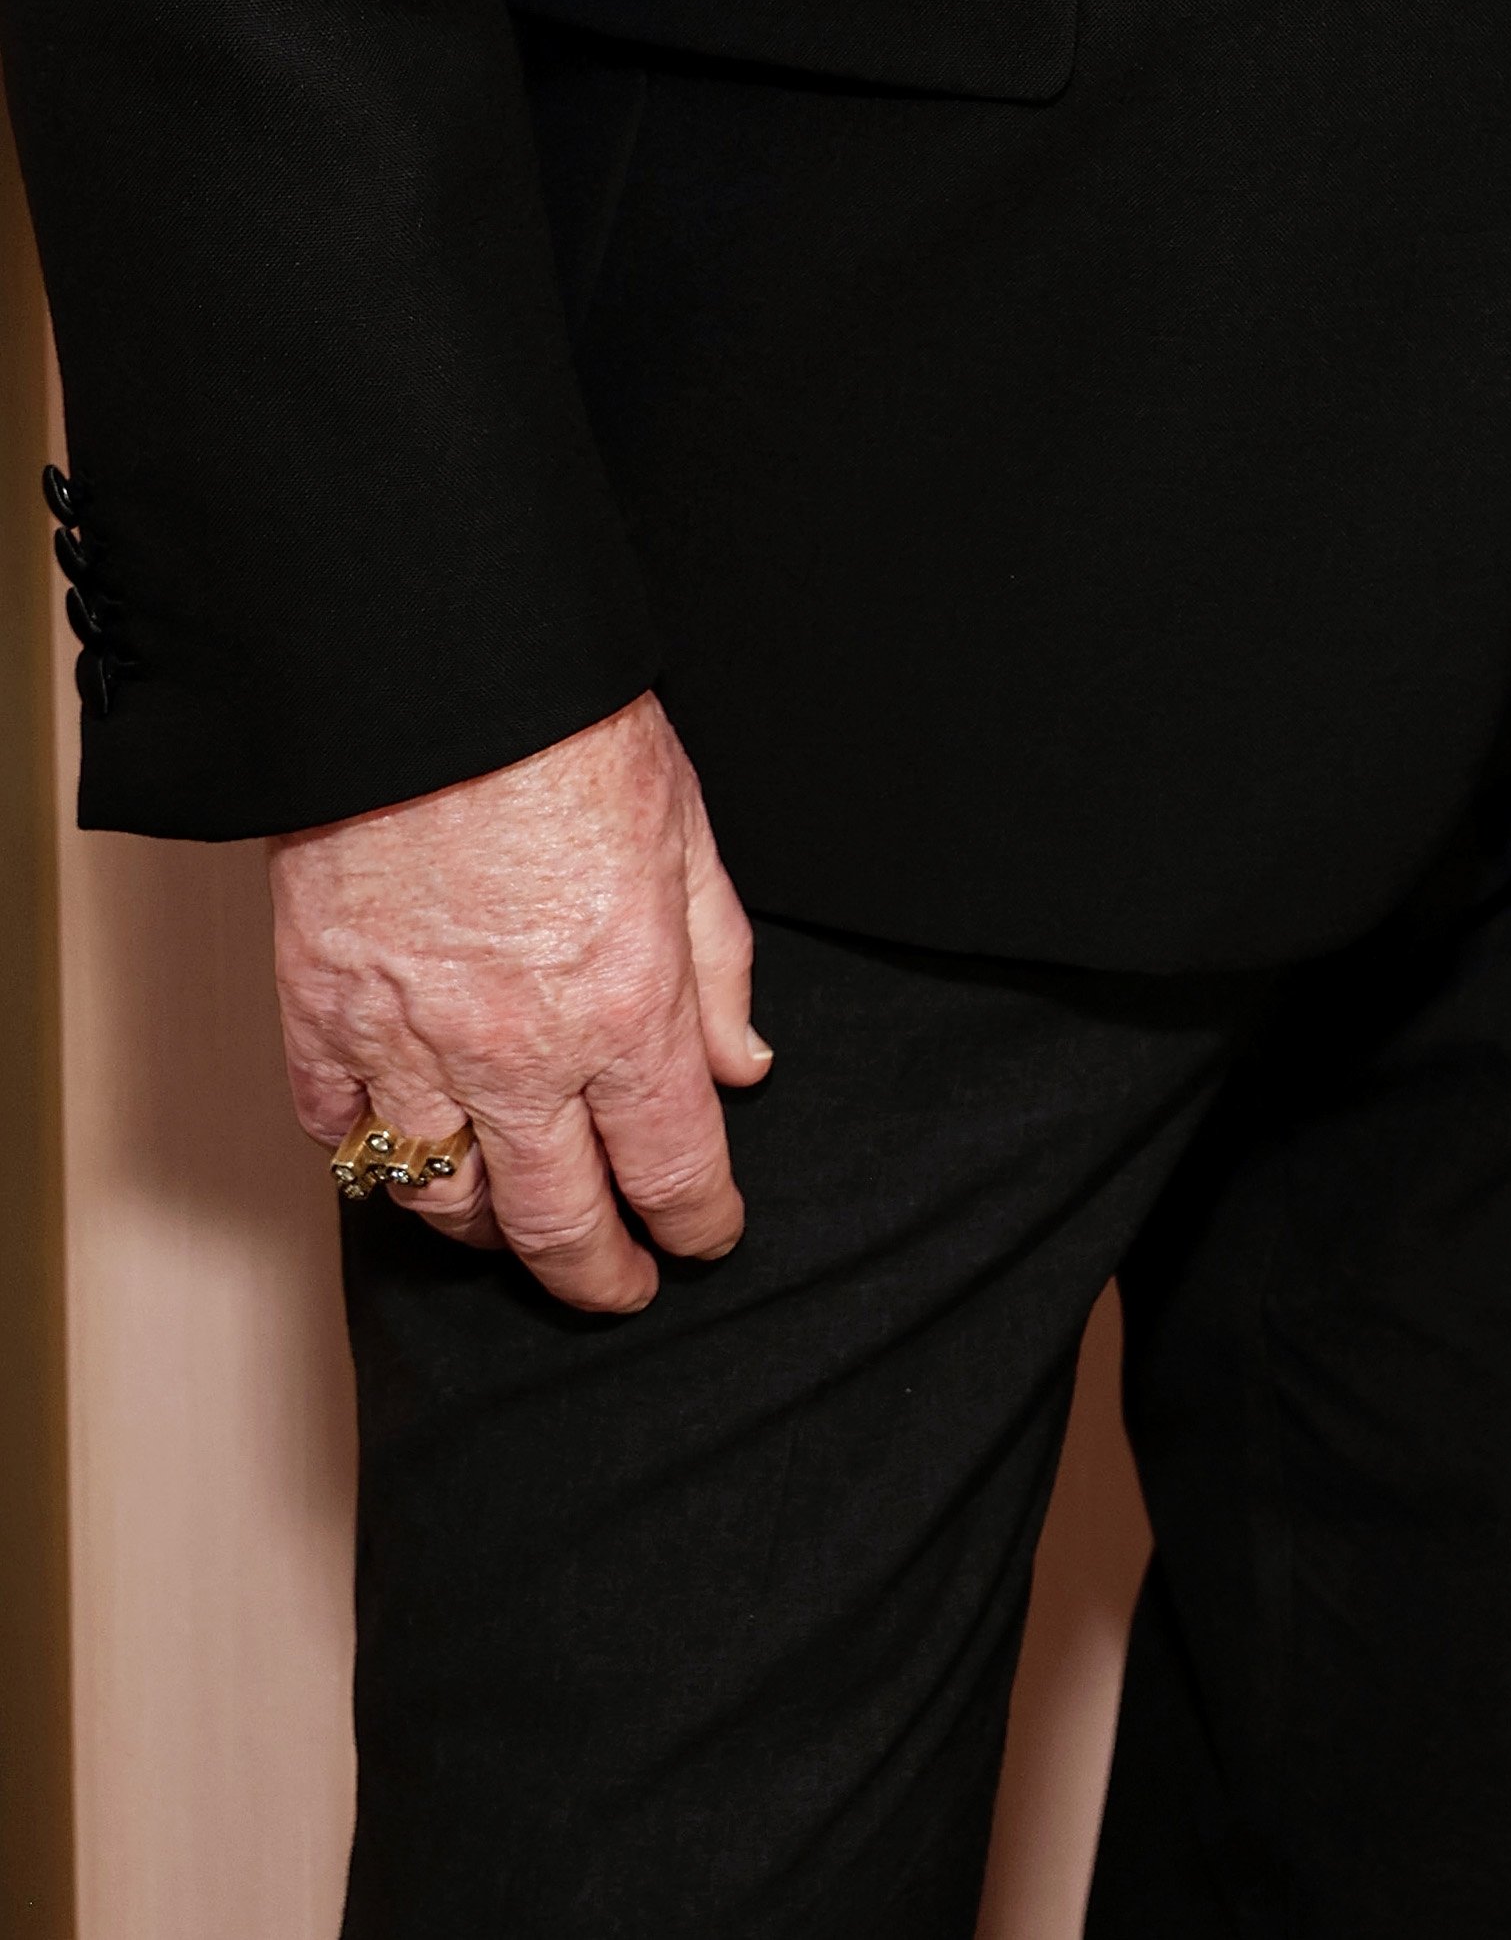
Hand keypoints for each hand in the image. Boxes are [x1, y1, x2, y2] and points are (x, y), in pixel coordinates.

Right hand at [272, 692, 768, 1315]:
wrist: (427, 673)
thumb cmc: (561, 732)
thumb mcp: (688, 833)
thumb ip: (719, 965)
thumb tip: (741, 1065)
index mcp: (625, 1005)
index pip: (673, 1170)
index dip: (698, 1225)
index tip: (706, 1239)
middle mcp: (517, 1051)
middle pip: (558, 1222)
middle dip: (597, 1275)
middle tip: (619, 1287)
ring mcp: (407, 1043)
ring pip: (441, 1202)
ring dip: (487, 1235)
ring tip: (518, 1231)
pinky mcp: (319, 1016)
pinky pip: (340, 1133)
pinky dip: (370, 1161)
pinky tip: (403, 1156)